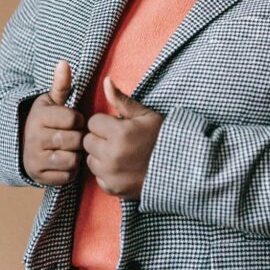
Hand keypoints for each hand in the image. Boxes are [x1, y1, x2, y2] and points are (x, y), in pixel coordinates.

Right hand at [22, 60, 84, 185]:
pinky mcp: (39, 177)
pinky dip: (70, 170)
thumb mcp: (50, 101)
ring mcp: (35, 159)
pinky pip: (67, 176)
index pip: (74, 119)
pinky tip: (64, 161)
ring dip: (76, 155)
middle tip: (72, 136)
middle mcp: (34, 138)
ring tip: (69, 148)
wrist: (20, 145)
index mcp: (38, 117)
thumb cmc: (44, 120)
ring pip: (73, 159)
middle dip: (78, 139)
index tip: (73, 121)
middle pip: (75, 140)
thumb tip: (64, 62)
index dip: (78, 120)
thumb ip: (60, 84)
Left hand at [83, 76, 163, 198]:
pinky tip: (122, 168)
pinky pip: (98, 176)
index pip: (93, 122)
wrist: (180, 171)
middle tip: (119, 141)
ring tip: (120, 154)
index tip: (118, 127)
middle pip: (88, 141)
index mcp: (119, 134)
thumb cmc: (162, 139)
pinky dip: (106, 173)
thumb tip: (106, 81)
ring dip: (100, 155)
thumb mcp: (145, 116)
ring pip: (90, 159)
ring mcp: (111, 174)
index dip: (105, 123)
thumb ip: (121, 100)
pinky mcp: (113, 189)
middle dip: (100, 138)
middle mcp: (112, 155)